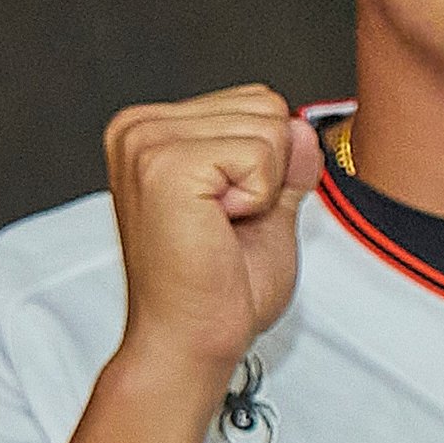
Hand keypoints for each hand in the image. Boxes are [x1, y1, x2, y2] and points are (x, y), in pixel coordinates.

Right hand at [104, 86, 321, 389]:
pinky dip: (258, 198)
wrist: (190, 340)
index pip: (256, 101)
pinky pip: (260, 153)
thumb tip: (303, 128)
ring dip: (262, 188)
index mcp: (154, 130)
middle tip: (225, 224)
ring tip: (218, 227)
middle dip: (268, 172)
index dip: (268, 164)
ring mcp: (147, 141)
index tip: (228, 212)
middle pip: (266, 105)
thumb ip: (286, 163)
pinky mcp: (165, 163)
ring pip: (269, 127)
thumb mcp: (267, 209)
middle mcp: (140, 126)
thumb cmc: (218, 290)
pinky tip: (218, 227)